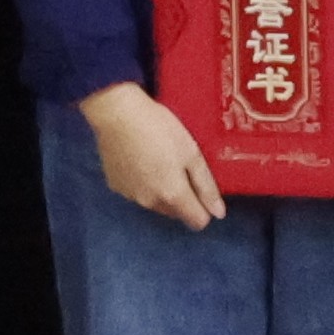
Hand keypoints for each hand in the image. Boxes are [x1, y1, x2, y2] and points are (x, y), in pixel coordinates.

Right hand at [78, 84, 222, 229]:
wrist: (116, 112)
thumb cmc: (159, 128)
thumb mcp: (191, 152)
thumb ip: (206, 186)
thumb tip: (218, 213)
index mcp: (173, 195)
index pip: (197, 222)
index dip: (204, 207)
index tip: (200, 186)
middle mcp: (151, 203)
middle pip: (175, 213)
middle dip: (181, 198)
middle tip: (178, 167)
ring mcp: (130, 195)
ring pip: (155, 203)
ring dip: (160, 190)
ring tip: (157, 160)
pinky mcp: (115, 185)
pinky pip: (136, 192)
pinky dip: (141, 182)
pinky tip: (138, 159)